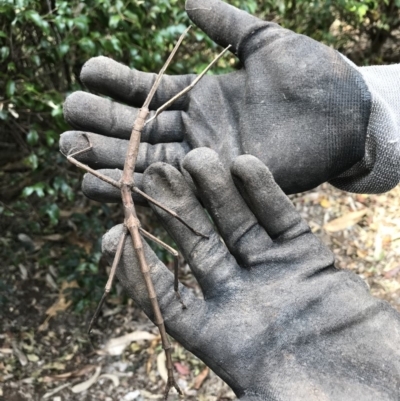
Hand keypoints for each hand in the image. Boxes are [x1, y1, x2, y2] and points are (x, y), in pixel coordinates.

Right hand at [60, 0, 370, 199]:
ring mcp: (206, 161)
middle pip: (139, 129)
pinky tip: (103, 184)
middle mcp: (198, 132)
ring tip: (71, 150)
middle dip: (102, 122)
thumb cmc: (313, 77)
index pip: (149, 90)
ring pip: (146, 161)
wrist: (344, 117)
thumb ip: (225, 23)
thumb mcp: (264, 41)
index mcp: (204, 97)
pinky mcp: (219, 185)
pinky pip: (171, 188)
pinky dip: (136, 187)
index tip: (86, 71)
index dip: (117, 81)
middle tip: (66, 116)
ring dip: (108, 158)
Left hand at [103, 148, 399, 400]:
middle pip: (200, 249)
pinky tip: (243, 164)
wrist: (391, 393)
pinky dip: (264, 192)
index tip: (112, 237)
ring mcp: (274, 274)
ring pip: (237, 225)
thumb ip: (228, 391)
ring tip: (193, 157)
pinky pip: (282, 219)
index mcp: (221, 340)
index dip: (138, 269)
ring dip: (215, 191)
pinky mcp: (308, 258)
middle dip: (176, 211)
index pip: (167, 298)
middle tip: (151, 175)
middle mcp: (242, 300)